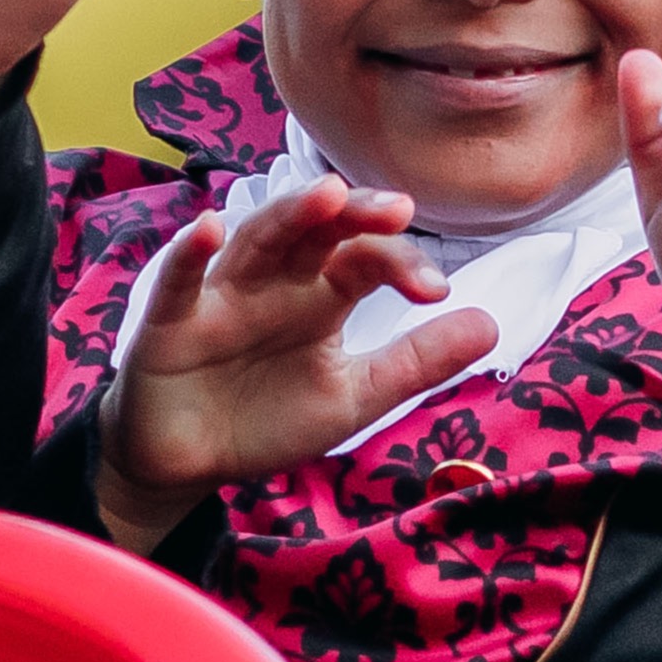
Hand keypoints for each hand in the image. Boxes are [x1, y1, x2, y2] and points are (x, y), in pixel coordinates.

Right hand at [93, 179, 496, 549]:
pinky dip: (191, 254)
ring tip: (326, 195)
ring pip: (256, 240)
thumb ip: (416, 363)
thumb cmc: (266, 419)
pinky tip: (210, 229)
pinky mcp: (169, 323)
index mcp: (321, 294)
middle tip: (396, 209)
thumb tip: (492, 323)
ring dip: (288, 215)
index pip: (367, 258)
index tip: (437, 291)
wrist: (188, 466)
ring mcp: (221, 295)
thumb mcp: (353, 398)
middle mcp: (275, 281)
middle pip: (316, 229)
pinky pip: (179, 281)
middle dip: (354, 213)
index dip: (403, 264)